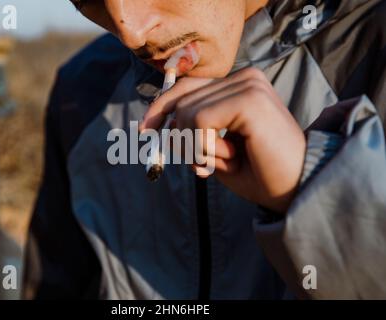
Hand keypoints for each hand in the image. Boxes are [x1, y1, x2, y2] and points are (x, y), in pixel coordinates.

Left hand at [139, 67, 305, 212]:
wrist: (296, 191)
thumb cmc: (259, 174)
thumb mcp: (215, 150)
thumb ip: (191, 132)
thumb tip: (162, 123)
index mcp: (240, 86)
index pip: (187, 86)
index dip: (161, 107)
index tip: (145, 130)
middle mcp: (246, 78)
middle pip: (182, 98)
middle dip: (179, 137)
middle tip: (201, 166)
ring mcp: (249, 85)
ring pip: (187, 111)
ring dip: (195, 147)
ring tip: (219, 164)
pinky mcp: (250, 99)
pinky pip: (199, 120)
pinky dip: (202, 147)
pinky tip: (225, 160)